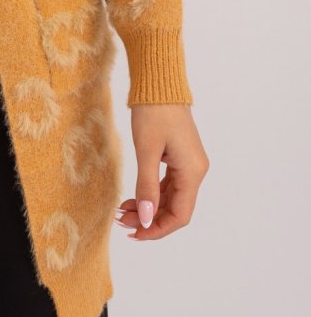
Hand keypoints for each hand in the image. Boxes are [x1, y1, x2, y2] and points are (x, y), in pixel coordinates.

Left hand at [114, 103, 209, 240]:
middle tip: (121, 221)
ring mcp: (187, 163)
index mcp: (192, 172)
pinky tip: (133, 197)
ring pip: (169, 197)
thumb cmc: (153, 113)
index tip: (136, 234)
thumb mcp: (147, 151)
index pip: (180, 215)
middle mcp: (194, 171)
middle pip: (175, 208)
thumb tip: (147, 220)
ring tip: (123, 211)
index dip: (158, 229)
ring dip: (148, 207)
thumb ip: (147, 187)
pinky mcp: (178, 156)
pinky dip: (150, 192)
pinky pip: (167, 184)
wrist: (158, 83)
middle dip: (149, 218)